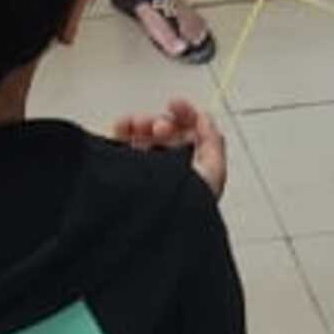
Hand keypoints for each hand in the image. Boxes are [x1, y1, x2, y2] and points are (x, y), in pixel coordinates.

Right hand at [112, 97, 226, 198]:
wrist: (155, 228)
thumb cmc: (186, 209)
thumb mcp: (212, 173)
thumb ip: (212, 142)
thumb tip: (206, 118)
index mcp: (192, 171)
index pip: (190, 136)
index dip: (185, 116)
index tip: (175, 105)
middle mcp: (169, 171)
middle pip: (166, 134)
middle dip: (162, 122)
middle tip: (158, 127)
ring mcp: (146, 173)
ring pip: (143, 137)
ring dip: (141, 124)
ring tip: (137, 126)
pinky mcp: (125, 175)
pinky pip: (122, 145)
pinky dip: (122, 131)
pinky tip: (123, 128)